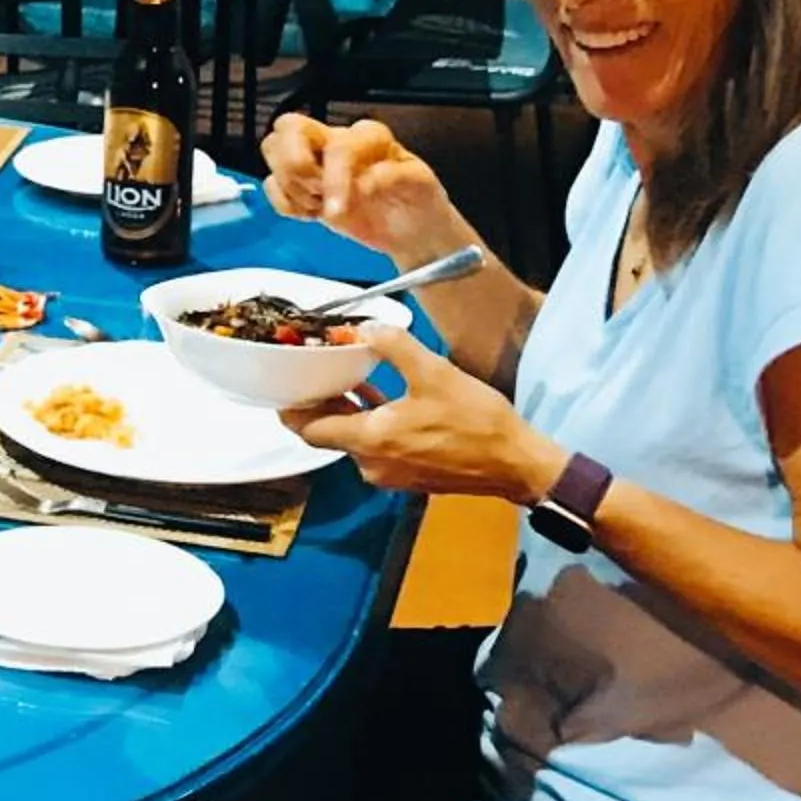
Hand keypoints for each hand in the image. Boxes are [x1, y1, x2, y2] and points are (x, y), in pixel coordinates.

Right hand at [260, 114, 474, 266]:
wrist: (415, 233)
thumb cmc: (419, 204)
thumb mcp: (422, 188)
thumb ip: (396, 177)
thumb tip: (364, 180)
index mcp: (368, 138)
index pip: (337, 144)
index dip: (333, 177)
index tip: (337, 210)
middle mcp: (337, 142)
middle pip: (289, 127)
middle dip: (293, 164)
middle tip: (316, 195)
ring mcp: (316, 162)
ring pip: (273, 149)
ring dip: (289, 185)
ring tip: (316, 206)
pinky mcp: (304, 187)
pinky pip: (272, 184)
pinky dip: (284, 203)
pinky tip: (309, 214)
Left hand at [284, 325, 562, 504]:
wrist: (516, 464)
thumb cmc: (476, 421)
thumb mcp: (433, 371)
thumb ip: (393, 345)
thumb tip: (365, 326)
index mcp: (370, 440)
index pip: (310, 430)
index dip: (292, 409)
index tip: (284, 386)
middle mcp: (373, 463)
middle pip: (329, 435)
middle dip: (319, 404)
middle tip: (312, 372)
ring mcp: (392, 473)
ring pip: (354, 440)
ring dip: (347, 411)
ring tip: (342, 376)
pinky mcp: (411, 473)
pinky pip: (377, 446)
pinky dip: (370, 422)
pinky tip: (376, 394)